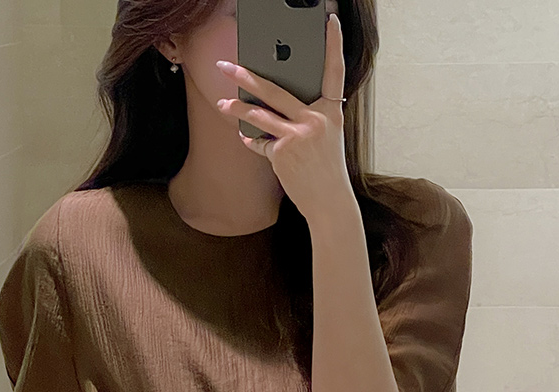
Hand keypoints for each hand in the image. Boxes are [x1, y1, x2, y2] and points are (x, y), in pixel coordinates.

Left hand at [215, 13, 350, 221]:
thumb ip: (307, 116)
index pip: (335, 72)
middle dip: (247, 77)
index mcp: (331, 112)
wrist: (329, 201)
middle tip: (228, 66)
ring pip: (260, 115)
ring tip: (223, 103)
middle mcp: (316, 119)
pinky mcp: (283, 152)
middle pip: (276, 90)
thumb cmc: (326, 169)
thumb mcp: (325, 137)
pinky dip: (253, 142)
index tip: (329, 22)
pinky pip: (260, 142)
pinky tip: (248, 140)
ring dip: (237, 109)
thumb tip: (273, 104)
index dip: (334, 45)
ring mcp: (298, 135)